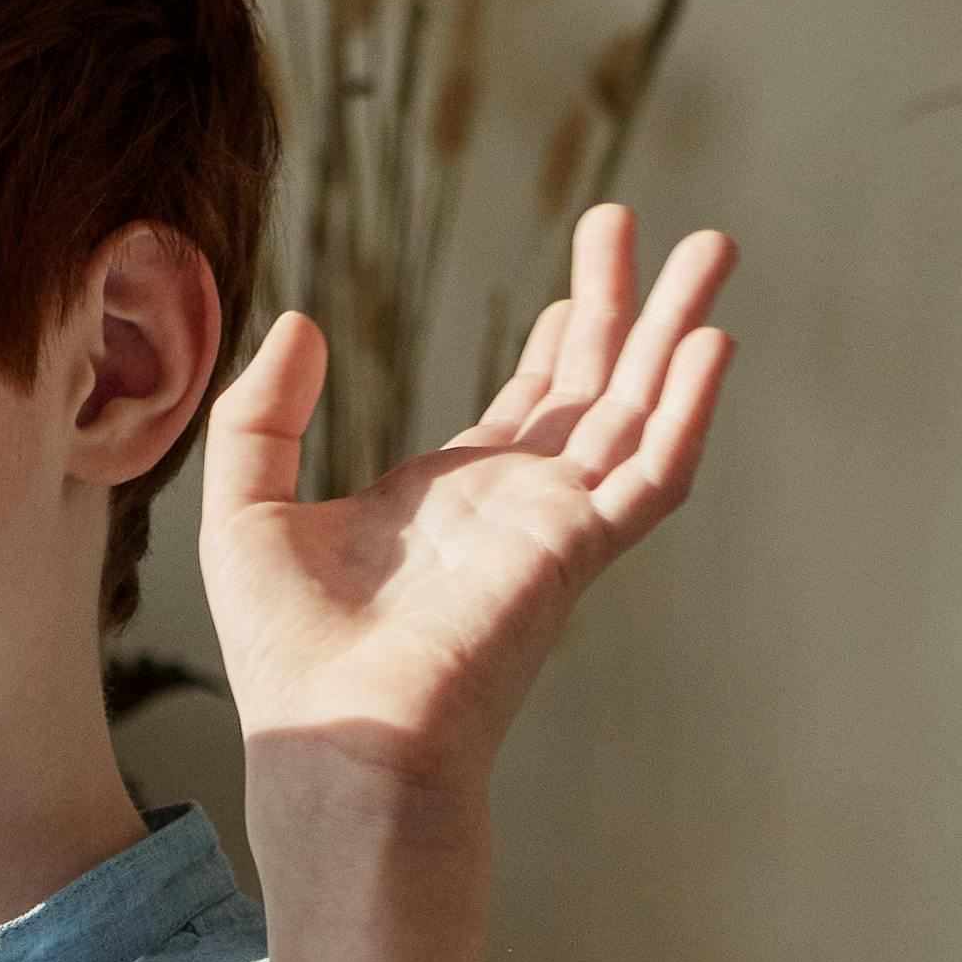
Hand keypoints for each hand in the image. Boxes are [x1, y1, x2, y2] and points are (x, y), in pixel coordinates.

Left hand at [198, 207, 733, 838]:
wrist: (337, 742)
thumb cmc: (291, 662)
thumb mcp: (246, 513)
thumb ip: (261, 415)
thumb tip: (301, 323)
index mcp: (448, 504)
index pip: (525, 410)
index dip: (557, 341)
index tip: (581, 283)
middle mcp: (512, 511)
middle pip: (590, 389)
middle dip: (620, 306)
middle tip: (630, 218)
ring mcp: (552, 529)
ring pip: (637, 411)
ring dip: (675, 331)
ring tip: (714, 246)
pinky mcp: (575, 553)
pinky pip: (653, 475)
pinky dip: (688, 411)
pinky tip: (713, 345)